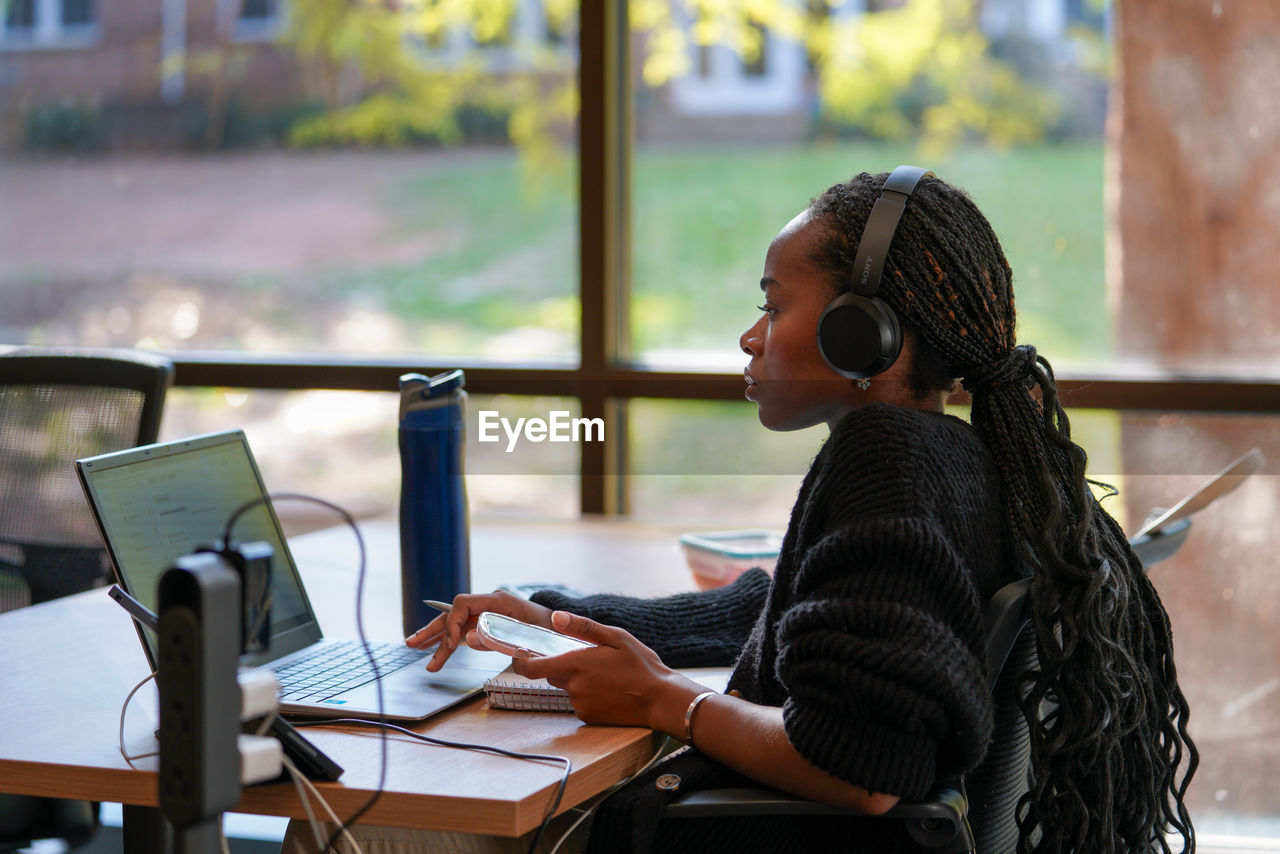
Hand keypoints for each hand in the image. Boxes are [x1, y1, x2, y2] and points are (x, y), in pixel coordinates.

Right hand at [405, 590, 552, 671]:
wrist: (560, 626)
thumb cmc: (547, 629)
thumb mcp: (525, 635)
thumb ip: (496, 639)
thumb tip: (467, 639)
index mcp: (498, 601)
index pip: (464, 603)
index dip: (453, 622)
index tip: (451, 644)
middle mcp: (488, 604)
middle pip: (454, 613)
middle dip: (433, 629)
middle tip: (413, 644)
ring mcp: (487, 614)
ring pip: (455, 623)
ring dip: (436, 637)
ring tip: (414, 647)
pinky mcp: (487, 624)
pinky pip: (463, 631)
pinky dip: (449, 641)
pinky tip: (435, 650)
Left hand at [513, 611, 702, 731]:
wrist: (660, 701)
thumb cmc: (641, 665)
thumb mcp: (616, 637)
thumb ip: (583, 627)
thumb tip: (556, 617)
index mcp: (576, 664)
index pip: (531, 667)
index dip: (520, 662)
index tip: (518, 655)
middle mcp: (573, 687)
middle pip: (552, 674)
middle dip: (563, 665)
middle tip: (590, 659)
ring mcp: (580, 704)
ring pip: (568, 688)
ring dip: (578, 681)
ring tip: (607, 676)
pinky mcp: (588, 718)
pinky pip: (579, 702)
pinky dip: (588, 695)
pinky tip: (609, 690)